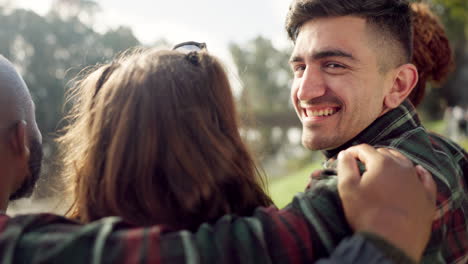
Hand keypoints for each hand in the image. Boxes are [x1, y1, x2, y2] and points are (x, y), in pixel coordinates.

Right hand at [337, 144, 436, 261]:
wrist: (391, 243)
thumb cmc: (366, 214)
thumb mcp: (348, 188)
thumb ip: (345, 167)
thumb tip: (345, 154)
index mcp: (382, 163)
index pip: (364, 149)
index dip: (353, 152)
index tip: (346, 157)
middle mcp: (403, 167)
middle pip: (385, 153)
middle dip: (372, 156)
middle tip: (361, 165)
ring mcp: (417, 182)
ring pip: (405, 163)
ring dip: (392, 162)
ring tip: (382, 169)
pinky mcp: (427, 198)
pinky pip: (425, 179)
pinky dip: (419, 173)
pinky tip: (417, 171)